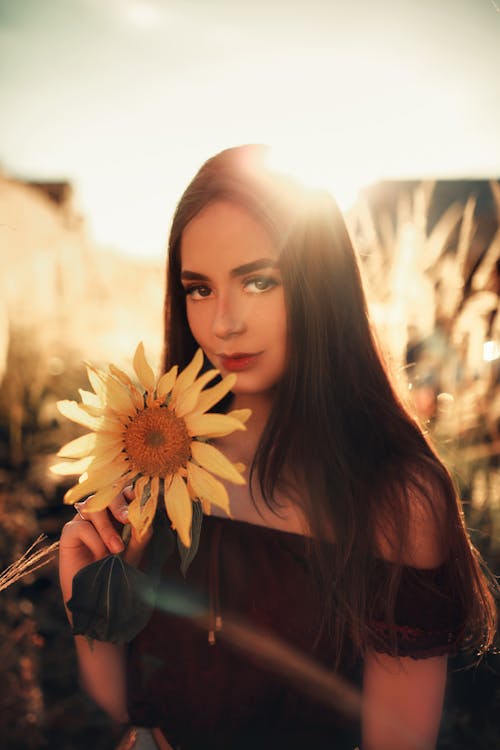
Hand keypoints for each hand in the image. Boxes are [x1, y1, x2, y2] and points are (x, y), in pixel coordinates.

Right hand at [58, 487, 151, 609]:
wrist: (97, 598)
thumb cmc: (117, 572)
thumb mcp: (134, 553)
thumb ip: (140, 535)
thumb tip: (144, 516)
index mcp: (119, 514)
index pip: (123, 493)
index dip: (129, 492)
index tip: (138, 500)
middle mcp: (101, 514)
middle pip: (106, 495)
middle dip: (118, 504)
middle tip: (127, 518)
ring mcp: (85, 522)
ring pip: (93, 508)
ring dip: (107, 528)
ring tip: (116, 549)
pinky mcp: (70, 533)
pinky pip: (81, 526)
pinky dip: (94, 539)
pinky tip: (100, 555)